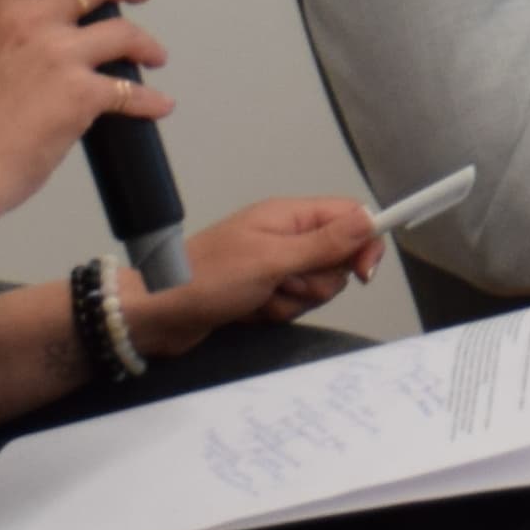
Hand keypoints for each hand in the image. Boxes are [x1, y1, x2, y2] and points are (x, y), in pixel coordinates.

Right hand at [0, 0, 173, 215]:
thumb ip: (1, 28)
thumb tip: (26, 19)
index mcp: (0, 10)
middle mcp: (31, 23)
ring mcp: (58, 57)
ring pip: (124, 33)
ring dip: (147, 44)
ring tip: (154, 56)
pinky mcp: (80, 95)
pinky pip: (131, 90)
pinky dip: (151, 100)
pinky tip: (159, 105)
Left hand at [146, 197, 381, 342]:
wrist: (159, 313)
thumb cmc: (204, 279)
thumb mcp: (272, 261)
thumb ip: (325, 243)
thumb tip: (369, 221)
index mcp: (288, 216)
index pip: (349, 218)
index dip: (363, 243)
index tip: (362, 272)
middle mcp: (285, 236)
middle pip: (337, 258)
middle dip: (316, 281)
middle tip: (284, 282)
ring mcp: (275, 264)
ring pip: (318, 286)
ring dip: (293, 300)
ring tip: (260, 298)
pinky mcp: (265, 290)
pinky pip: (295, 304)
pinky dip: (277, 312)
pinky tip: (251, 310)